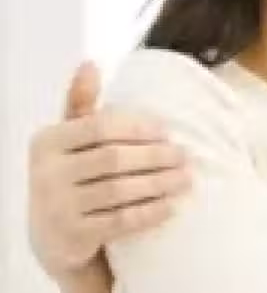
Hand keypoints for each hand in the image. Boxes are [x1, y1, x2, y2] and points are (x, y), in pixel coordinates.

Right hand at [27, 61, 191, 288]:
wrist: (51, 236)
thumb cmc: (70, 174)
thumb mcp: (69, 139)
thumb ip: (80, 103)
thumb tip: (89, 64)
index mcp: (47, 142)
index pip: (101, 126)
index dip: (139, 128)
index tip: (167, 131)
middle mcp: (46, 174)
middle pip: (114, 159)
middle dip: (156, 157)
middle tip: (185, 156)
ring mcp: (57, 207)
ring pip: (120, 190)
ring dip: (159, 183)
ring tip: (186, 178)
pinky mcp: (73, 235)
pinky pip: (121, 221)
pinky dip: (150, 212)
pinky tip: (171, 205)